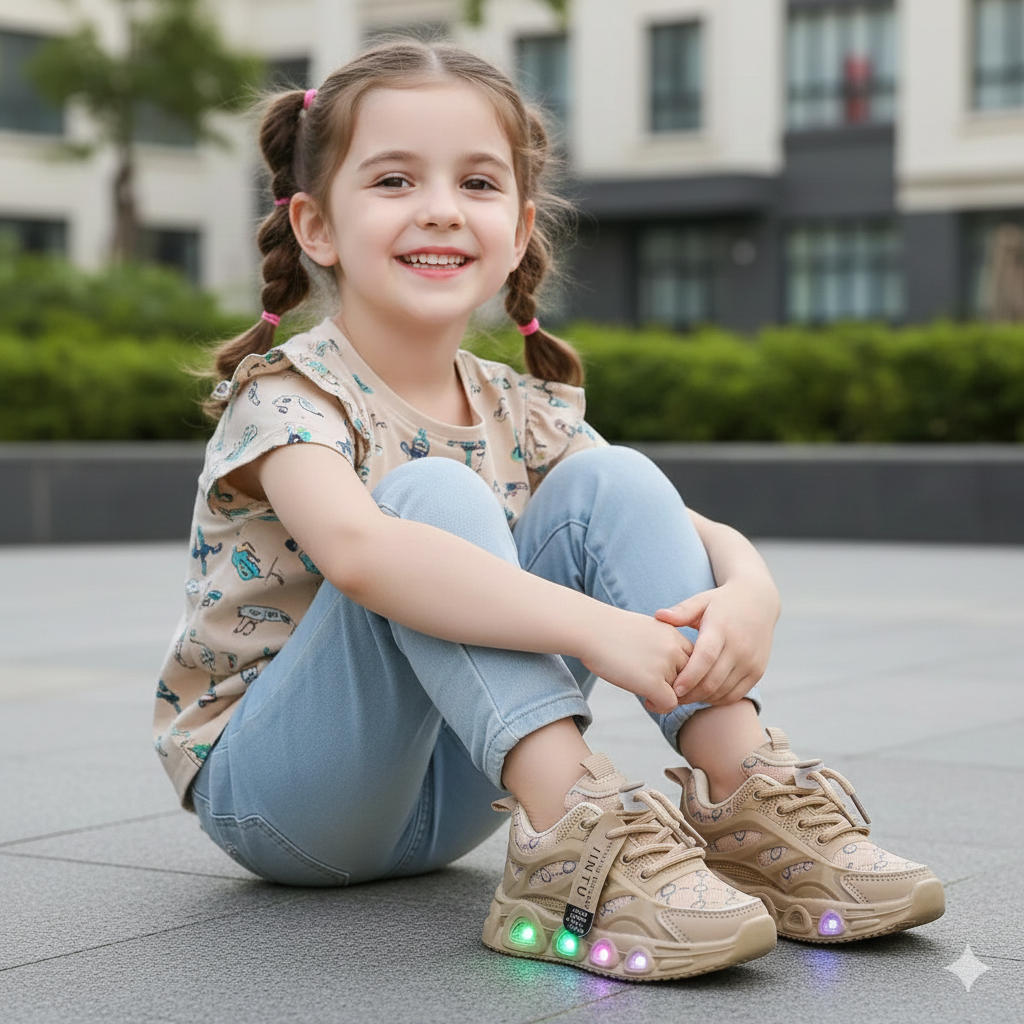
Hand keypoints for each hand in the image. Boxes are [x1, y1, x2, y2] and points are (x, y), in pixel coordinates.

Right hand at [578, 607, 692, 713]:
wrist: (589, 629)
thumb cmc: (609, 630)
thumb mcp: (644, 629)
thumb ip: (661, 645)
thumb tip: (666, 667)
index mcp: (674, 633)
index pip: (695, 660)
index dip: (683, 673)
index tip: (667, 678)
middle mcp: (674, 648)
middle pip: (692, 678)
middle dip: (679, 687)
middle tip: (660, 690)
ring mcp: (665, 665)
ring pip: (682, 693)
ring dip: (668, 696)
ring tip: (650, 695)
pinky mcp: (652, 682)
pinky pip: (670, 704)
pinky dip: (660, 707)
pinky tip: (646, 701)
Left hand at [654, 578, 777, 705]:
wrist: (759, 601)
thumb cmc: (723, 602)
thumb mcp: (702, 601)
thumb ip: (681, 610)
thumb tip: (658, 615)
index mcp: (721, 629)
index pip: (705, 657)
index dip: (689, 677)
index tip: (673, 689)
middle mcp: (739, 647)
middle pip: (713, 680)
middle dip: (690, 694)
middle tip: (671, 698)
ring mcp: (751, 661)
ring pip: (723, 691)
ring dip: (702, 698)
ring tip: (683, 697)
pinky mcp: (758, 671)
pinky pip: (735, 695)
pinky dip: (717, 699)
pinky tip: (703, 695)